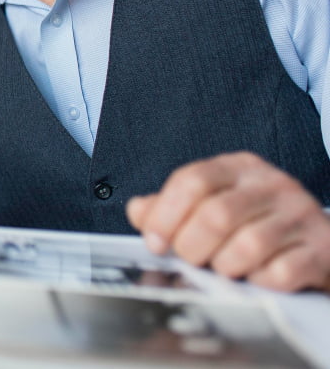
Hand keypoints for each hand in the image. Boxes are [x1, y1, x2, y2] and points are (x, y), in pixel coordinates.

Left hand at [126, 151, 329, 291]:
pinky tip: (256, 278)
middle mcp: (272, 184)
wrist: (319, 243)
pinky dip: (258, 282)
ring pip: (246, 246)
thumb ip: (172, 207)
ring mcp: (301, 215)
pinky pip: (279, 273)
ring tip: (224, 268)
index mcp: (240, 167)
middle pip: (215, 215)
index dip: (164, 215)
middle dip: (191, 246)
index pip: (192, 180)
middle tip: (189, 260)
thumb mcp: (214, 203)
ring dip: (224, 267)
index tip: (154, 242)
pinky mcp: (322, 249)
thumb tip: (138, 211)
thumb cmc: (257, 223)